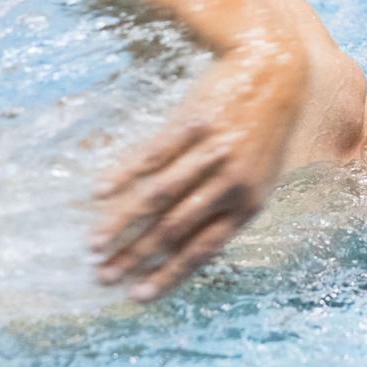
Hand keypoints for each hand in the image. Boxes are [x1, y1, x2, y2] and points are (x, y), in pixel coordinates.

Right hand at [91, 37, 306, 301]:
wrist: (274, 70)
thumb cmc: (265, 129)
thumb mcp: (259, 175)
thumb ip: (228, 209)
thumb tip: (188, 245)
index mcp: (248, 204)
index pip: (201, 250)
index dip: (167, 275)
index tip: (136, 296)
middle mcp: (230, 183)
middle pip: (173, 229)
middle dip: (135, 257)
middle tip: (102, 276)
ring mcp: (210, 153)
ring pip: (158, 197)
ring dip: (121, 223)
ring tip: (93, 243)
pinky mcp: (193, 123)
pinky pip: (152, 155)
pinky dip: (123, 175)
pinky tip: (99, 192)